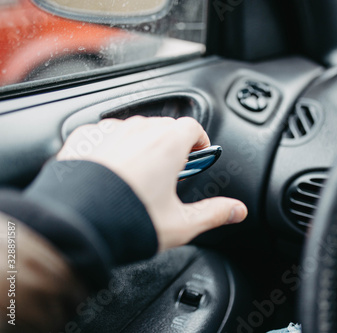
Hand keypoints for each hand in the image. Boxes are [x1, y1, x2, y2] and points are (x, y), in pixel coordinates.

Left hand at [57, 116, 246, 250]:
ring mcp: (108, 132)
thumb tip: (237, 211)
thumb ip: (214, 213)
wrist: (74, 226)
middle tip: (172, 168)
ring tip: (141, 171)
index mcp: (167, 144)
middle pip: (165, 126)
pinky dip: (113, 146)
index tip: (199, 154)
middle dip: (173, 143)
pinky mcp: (83, 139)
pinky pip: (105, 134)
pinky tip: (111, 169)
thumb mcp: (180, 223)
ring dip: (143, 143)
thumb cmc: (126, 221)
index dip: (200, 140)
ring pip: (134, 128)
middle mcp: (138, 131)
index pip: (193, 127)